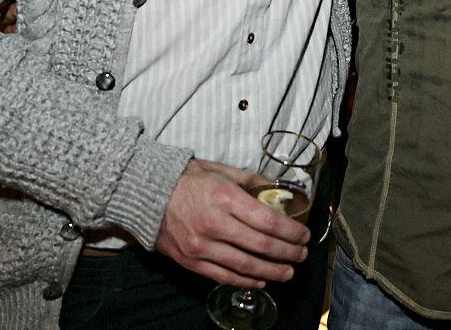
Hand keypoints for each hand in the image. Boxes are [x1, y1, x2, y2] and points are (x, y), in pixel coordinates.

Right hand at [156, 158, 309, 286]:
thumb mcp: (221, 171)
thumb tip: (276, 191)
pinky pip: (223, 276)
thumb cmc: (186, 179)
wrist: (146, 194)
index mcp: (225, 198)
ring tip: (288, 272)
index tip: (304, 235)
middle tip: (302, 255)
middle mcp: (214, 224)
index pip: (268, 221)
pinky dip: (245, 281)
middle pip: (261, 246)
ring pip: (245, 266)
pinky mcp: (190, 261)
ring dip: (272, 271)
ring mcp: (201, 246)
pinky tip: (261, 280)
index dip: (291, 232)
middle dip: (287, 253)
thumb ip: (251, 182)